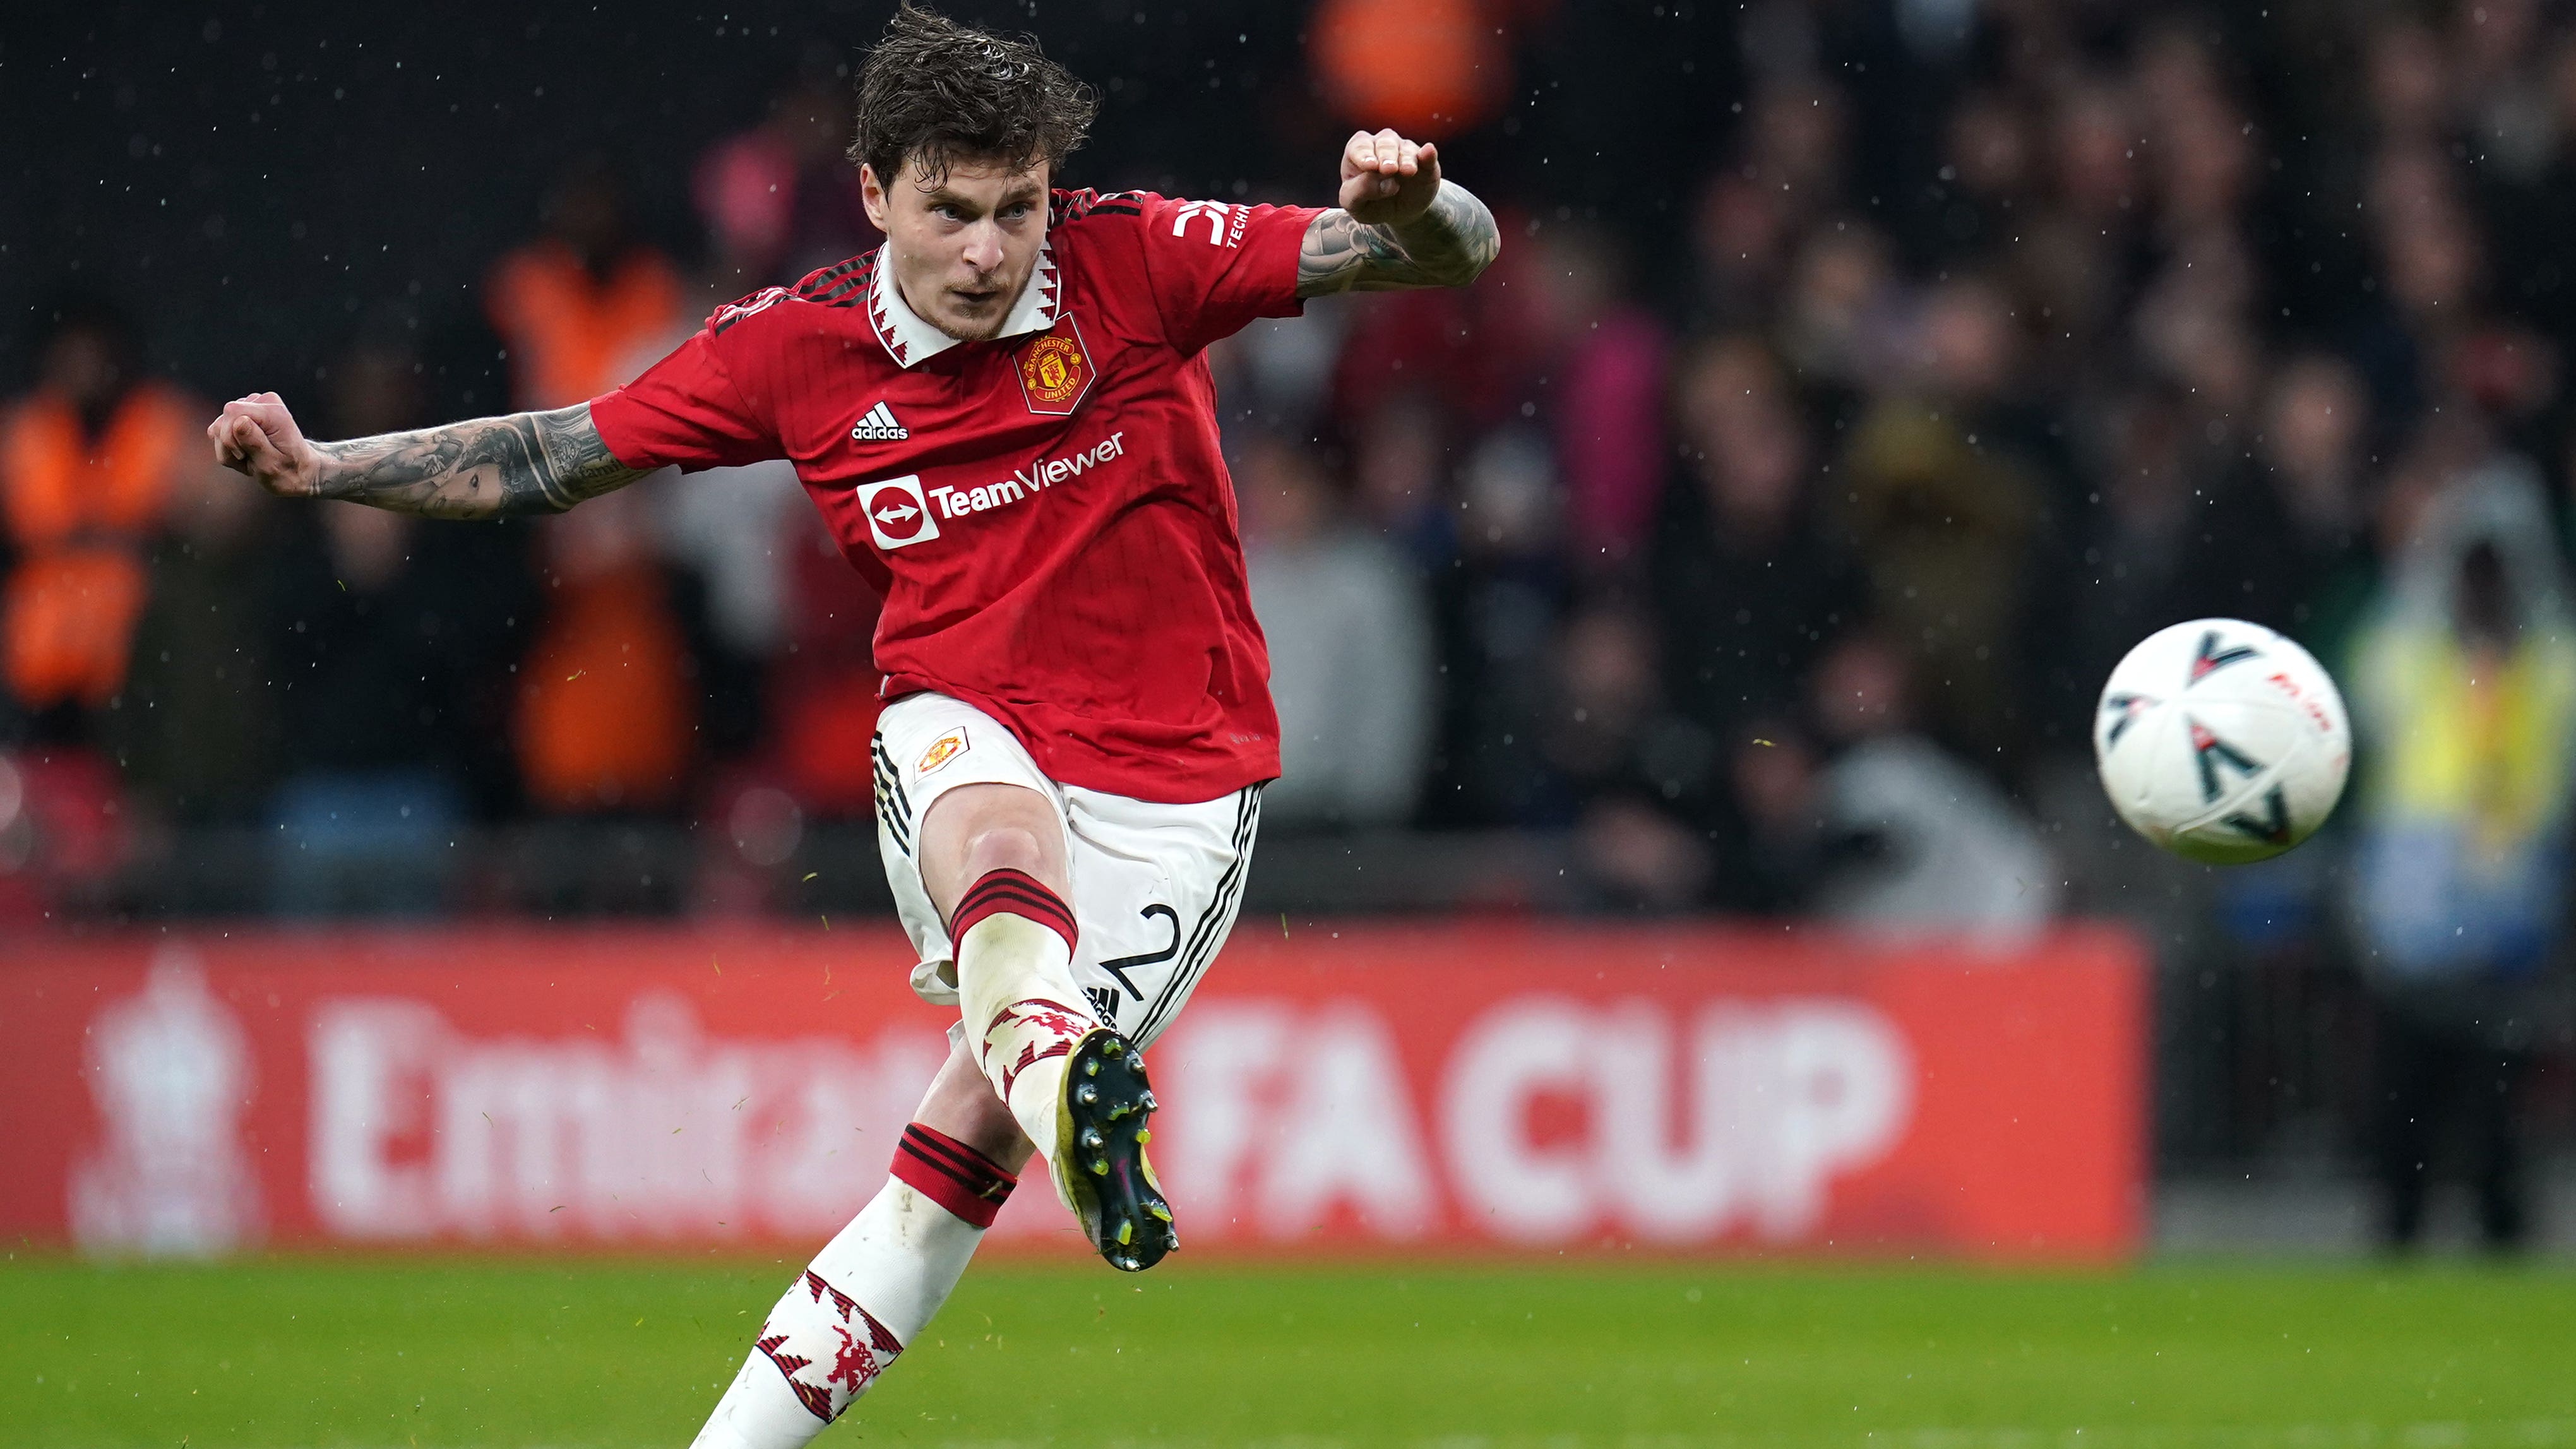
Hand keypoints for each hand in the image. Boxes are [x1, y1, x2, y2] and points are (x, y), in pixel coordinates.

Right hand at [207, 392, 323, 497]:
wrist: (299, 469)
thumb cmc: (289, 470)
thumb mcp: (272, 464)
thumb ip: (256, 443)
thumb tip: (239, 421)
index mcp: (274, 412)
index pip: (232, 412)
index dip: (230, 438)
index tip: (244, 456)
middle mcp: (263, 402)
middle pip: (222, 421)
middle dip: (230, 447)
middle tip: (250, 460)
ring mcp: (251, 406)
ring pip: (218, 428)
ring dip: (230, 449)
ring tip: (250, 458)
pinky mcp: (241, 414)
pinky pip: (219, 431)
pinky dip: (229, 447)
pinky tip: (246, 454)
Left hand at [1337, 129, 1441, 225]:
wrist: (1399, 213)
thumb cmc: (1370, 203)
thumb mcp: (1356, 204)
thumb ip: (1360, 191)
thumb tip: (1383, 181)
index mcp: (1359, 152)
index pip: (1359, 146)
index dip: (1364, 154)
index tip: (1370, 166)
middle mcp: (1382, 145)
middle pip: (1384, 143)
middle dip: (1386, 155)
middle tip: (1389, 170)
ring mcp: (1405, 150)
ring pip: (1405, 147)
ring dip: (1406, 159)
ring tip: (1408, 172)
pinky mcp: (1426, 161)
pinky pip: (1428, 154)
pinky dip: (1428, 154)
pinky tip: (1428, 151)